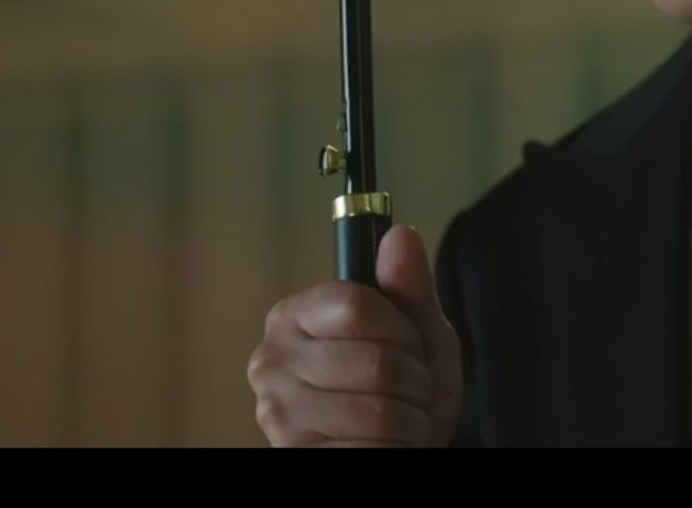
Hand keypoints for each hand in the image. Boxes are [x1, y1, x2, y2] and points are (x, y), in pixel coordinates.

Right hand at [247, 225, 462, 446]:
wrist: (397, 447)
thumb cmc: (402, 390)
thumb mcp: (419, 333)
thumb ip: (410, 287)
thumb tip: (401, 234)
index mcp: (294, 317)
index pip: (356, 305)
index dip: (402, 330)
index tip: (409, 343)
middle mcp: (271, 361)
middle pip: (376, 362)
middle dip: (415, 382)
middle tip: (408, 390)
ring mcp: (277, 415)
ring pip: (380, 412)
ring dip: (411, 420)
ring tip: (400, 419)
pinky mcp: (293, 456)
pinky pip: (371, 449)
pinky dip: (396, 448)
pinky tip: (385, 444)